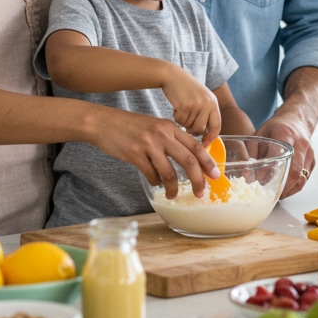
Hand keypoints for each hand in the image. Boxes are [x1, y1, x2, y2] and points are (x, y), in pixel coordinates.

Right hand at [89, 109, 219, 199]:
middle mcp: (162, 134)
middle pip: (188, 161)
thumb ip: (170, 138)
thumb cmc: (129, 126)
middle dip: (198, 180)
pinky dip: (155, 182)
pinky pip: (151, 175)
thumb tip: (187, 159)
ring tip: (173, 195)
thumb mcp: (155, 126)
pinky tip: (155, 183)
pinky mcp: (134, 154)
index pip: (196, 146)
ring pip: (169, 172)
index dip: (208, 162)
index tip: (215, 175)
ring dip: (173, 188)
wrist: (103, 122)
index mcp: (170, 127)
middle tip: (200, 193)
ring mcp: (148, 144)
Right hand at [160, 65, 221, 142]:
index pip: (216, 126)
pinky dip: (176, 117)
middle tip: (186, 122)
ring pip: (189, 126)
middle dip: (192, 129)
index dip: (211, 137)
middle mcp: (208, 104)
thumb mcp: (201, 98)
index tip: (204, 144)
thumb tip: (205, 135)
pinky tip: (176, 108)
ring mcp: (197, 104)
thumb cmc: (186, 89)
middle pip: (200, 129)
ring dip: (183, 122)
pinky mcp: (185, 105)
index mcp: (213, 103)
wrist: (172, 75)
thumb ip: (206, 113)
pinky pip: (180, 121)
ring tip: (181, 110)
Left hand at [257, 116, 314, 197]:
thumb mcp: (260, 133)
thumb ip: (252, 153)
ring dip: (289, 190)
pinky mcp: (313, 160)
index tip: (260, 183)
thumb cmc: (276, 127)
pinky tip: (285, 189)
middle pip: (294, 172)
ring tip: (277, 195)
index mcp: (285, 135)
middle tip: (270, 196)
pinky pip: (305, 178)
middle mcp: (301, 144)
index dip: (271, 174)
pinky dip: (295, 187)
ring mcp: (309, 153)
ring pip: (302, 178)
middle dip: (282, 188)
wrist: (296, 119)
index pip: (281, 158)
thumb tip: (247, 177)